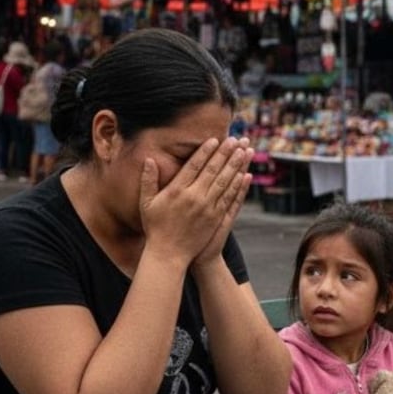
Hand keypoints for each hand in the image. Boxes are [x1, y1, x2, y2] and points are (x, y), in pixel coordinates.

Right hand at [138, 137, 248, 266]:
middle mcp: (194, 197)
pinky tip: (245, 175)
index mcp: (176, 190)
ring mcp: (207, 208)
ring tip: (245, 151)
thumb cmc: (156, 227)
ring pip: (225, 181)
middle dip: (226, 153)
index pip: (194, 165)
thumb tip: (149, 159)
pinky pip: (229, 198)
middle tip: (236, 139)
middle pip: (213, 170)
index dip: (205, 151)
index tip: (214, 139)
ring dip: (236, 165)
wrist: (169, 254)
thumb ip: (148, 180)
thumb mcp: (146, 203)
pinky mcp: (216, 218)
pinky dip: (238, 186)